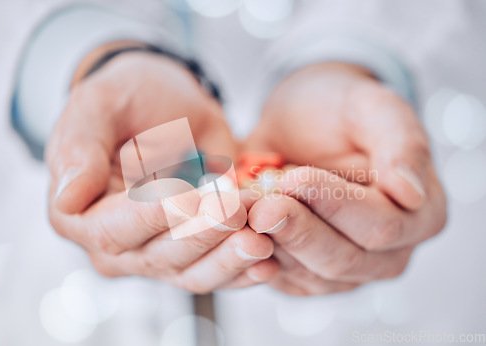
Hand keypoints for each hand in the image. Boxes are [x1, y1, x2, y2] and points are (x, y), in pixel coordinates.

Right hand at [47, 47, 277, 292]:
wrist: (167, 103)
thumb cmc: (128, 98)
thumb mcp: (97, 106)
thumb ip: (79, 148)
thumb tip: (68, 196)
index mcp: (80, 215)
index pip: (114, 229)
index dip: (155, 216)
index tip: (193, 196)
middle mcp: (119, 245)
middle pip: (160, 256)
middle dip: (204, 234)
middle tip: (238, 209)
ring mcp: (159, 253)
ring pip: (194, 272)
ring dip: (230, 257)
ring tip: (263, 235)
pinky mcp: (196, 251)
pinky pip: (220, 271)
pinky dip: (245, 270)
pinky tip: (270, 259)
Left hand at [245, 62, 446, 294]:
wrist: (303, 121)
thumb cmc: (340, 110)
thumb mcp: (374, 107)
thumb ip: (401, 143)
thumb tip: (411, 193)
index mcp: (419, 216)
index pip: (379, 226)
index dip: (334, 205)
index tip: (294, 178)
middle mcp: (388, 254)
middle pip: (341, 260)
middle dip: (295, 230)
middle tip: (258, 204)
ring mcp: (346, 271)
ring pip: (306, 275)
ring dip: (268, 243)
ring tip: (238, 210)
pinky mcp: (307, 274)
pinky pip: (281, 277)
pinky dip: (254, 254)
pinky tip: (236, 227)